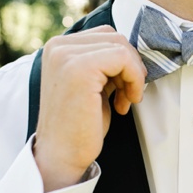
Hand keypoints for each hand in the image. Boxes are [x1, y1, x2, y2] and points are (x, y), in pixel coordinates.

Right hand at [34, 25, 145, 191]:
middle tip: (126, 96)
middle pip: (116, 37)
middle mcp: (58, 46)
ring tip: (124, 100)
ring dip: (133, 75)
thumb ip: (105, 64)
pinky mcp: (79, 68)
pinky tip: (124, 103)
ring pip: (121, 46)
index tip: (122, 88)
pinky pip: (123, 58)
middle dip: (130, 67)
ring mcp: (66, 56)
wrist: (61, 156)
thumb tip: (132, 51)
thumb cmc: (79, 126)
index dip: (124, 61)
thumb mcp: (93, 85)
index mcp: (58, 47)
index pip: (106, 35)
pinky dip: (134, 79)